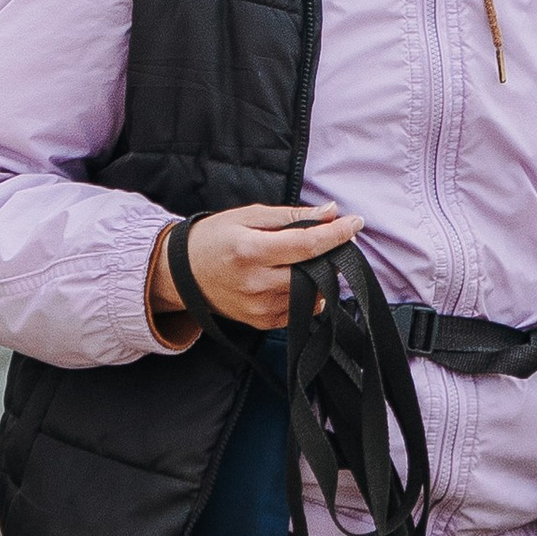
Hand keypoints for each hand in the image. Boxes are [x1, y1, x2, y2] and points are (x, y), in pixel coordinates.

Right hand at [147, 201, 363, 342]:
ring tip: (305, 260)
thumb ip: (291, 216)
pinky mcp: (262, 322)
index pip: (307, 245)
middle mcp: (256, 283)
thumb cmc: (215, 238)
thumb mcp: (248, 216)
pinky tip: (293, 279)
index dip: (336, 234)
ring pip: (311, 294)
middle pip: (313, 272)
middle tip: (332, 240)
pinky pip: (300, 311)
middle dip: (330, 255)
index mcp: (251, 250)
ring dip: (319, 276)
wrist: (181, 273)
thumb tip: (330, 213)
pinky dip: (306, 294)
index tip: (355, 222)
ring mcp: (259, 307)